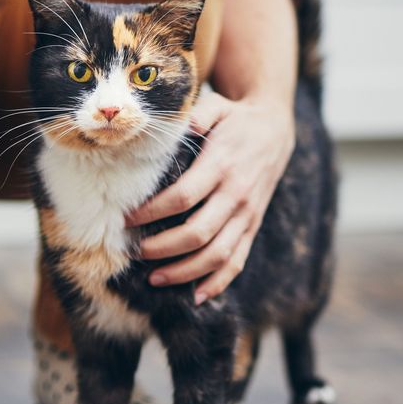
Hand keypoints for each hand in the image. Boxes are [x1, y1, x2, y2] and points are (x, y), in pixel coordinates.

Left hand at [126, 91, 294, 304]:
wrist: (275, 129)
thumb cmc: (234, 119)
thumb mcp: (216, 107)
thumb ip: (196, 116)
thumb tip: (177, 128)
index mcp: (222, 165)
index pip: (182, 197)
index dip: (152, 213)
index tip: (127, 219)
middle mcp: (236, 195)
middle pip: (197, 233)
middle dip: (162, 249)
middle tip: (135, 252)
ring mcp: (247, 215)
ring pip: (217, 255)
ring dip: (185, 271)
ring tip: (155, 278)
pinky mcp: (252, 226)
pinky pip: (237, 261)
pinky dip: (218, 283)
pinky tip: (197, 296)